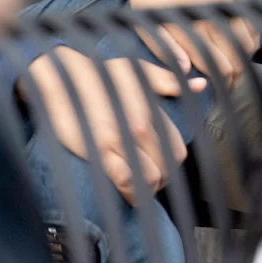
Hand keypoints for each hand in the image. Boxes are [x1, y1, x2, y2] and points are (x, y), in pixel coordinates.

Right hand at [25, 47, 187, 198]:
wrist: (61, 77)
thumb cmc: (98, 73)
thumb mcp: (136, 70)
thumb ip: (168, 80)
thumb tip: (200, 85)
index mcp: (152, 110)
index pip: (177, 148)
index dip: (171, 164)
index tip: (159, 168)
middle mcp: (142, 126)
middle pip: (168, 167)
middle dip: (161, 180)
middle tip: (148, 182)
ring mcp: (122, 140)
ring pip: (151, 178)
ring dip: (146, 190)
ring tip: (136, 190)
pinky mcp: (100, 152)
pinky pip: (126, 181)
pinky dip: (130, 192)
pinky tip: (125, 193)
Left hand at [125, 0, 259, 84]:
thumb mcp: (147, 21)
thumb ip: (166, 49)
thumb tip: (187, 71)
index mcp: (190, 26)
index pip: (219, 67)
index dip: (221, 85)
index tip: (218, 92)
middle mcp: (212, 13)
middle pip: (238, 56)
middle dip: (236, 76)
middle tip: (228, 85)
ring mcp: (226, 0)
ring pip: (249, 39)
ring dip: (245, 56)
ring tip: (235, 65)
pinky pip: (251, 17)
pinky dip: (251, 34)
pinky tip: (242, 42)